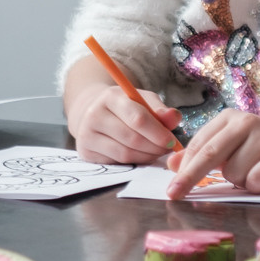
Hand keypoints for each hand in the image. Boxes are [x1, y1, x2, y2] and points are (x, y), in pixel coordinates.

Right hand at [67, 84, 182, 163]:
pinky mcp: (85, 152)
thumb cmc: (126, 107)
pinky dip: (134, 162)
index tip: (172, 141)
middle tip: (166, 149)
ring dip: (147, 156)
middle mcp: (94, 114)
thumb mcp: (144, 101)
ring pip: (125, 154)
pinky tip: (140, 155)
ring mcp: (87, 134)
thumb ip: (160, 110)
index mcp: (111, 97)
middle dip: (155, 147)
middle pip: (132, 139)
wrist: (95, 114)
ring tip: (155, 151)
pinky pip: (117, 163)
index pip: (138, 119)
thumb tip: (173, 117)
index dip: (158, 133)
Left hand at [164, 110, 259, 197]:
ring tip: (258, 173)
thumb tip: (172, 164)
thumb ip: (204, 156)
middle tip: (174, 196)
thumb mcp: (232, 152)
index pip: (198, 146)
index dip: (182, 169)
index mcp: (229, 119)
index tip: (170, 189)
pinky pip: (254, 181)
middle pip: (209, 156)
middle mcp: (245, 122)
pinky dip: (259, 186)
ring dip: (242, 182)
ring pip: (233, 174)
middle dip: (189, 178)